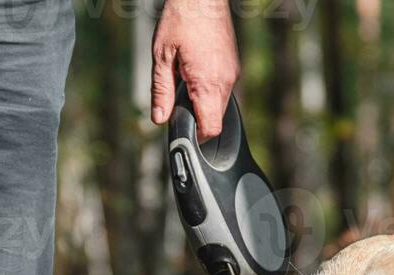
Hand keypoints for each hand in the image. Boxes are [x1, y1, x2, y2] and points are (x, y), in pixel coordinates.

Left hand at [150, 0, 239, 138]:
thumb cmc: (182, 19)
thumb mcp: (162, 56)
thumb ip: (161, 91)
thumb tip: (159, 119)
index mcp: (207, 83)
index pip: (210, 128)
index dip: (196, 137)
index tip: (183, 133)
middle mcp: (225, 82)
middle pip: (216, 120)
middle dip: (198, 120)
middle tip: (178, 106)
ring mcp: (233, 74)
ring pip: (220, 105)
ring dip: (203, 104)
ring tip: (185, 83)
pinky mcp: (234, 67)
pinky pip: (223, 90)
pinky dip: (209, 91)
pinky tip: (194, 74)